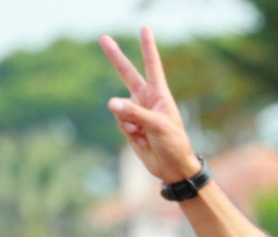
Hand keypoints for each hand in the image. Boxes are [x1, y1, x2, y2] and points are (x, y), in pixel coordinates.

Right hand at [100, 28, 200, 183]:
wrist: (172, 167)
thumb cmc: (174, 144)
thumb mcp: (157, 126)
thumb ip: (134, 113)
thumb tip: (111, 103)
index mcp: (160, 94)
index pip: (152, 65)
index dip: (148, 47)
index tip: (145, 28)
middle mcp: (146, 99)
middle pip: (126, 74)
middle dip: (115, 56)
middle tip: (103, 38)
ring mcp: (137, 111)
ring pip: (118, 108)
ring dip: (128, 122)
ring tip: (144, 134)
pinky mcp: (130, 125)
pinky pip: (119, 122)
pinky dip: (127, 131)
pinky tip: (141, 140)